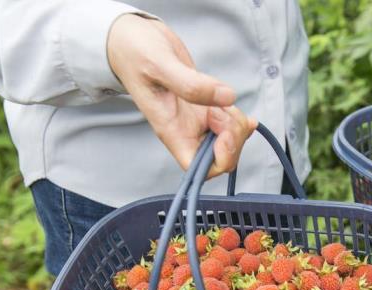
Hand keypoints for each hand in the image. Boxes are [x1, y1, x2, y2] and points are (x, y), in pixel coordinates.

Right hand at [107, 14, 255, 175]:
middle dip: (232, 138)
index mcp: (171, 129)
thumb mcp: (159, 64)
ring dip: (236, 124)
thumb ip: (190, 84)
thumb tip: (226, 97)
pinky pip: (229, 123)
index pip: (197, 168)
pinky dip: (239, 119)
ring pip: (228, 140)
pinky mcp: (204, 105)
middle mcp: (185, 129)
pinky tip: (240, 110)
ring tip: (223, 99)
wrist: (131, 38)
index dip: (219, 159)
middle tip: (224, 110)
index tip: (224, 133)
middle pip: (219, 157)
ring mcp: (196, 118)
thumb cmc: (134, 53)